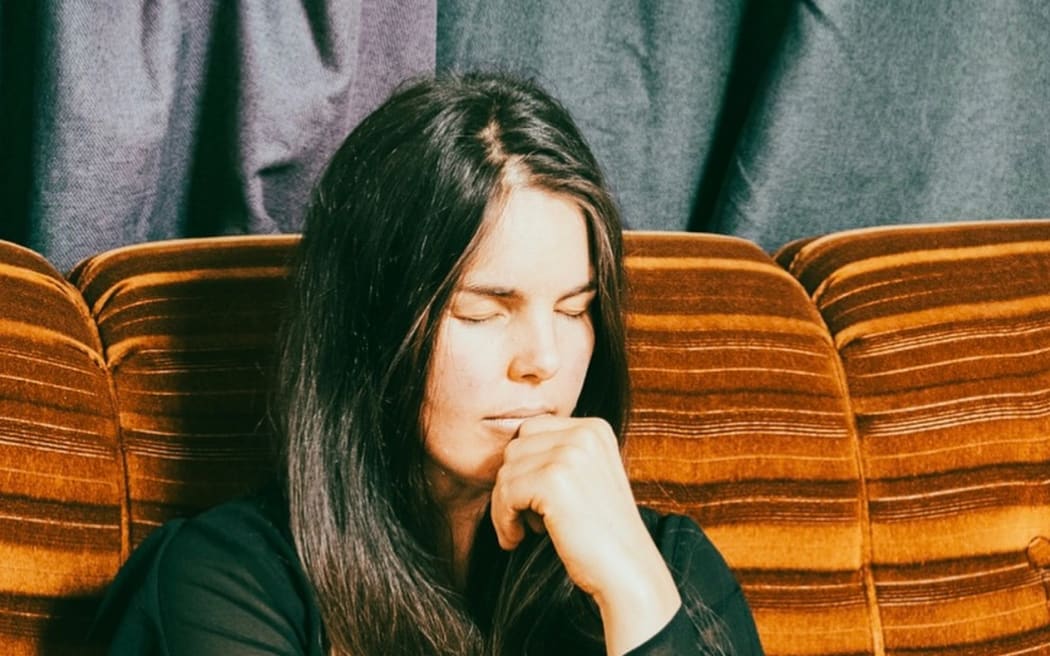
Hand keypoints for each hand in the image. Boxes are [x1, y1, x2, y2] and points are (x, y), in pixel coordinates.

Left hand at [489, 415, 681, 654]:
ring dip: (504, 505)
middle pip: (515, 448)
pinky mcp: (553, 479)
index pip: (531, 430)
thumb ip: (556, 457)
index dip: (523, 467)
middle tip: (524, 519)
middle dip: (511, 485)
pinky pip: (505, 492)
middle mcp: (584, 434)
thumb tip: (507, 455)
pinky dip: (503, 519)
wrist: (628, 570)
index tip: (530, 501)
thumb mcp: (587, 478)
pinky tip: (518, 538)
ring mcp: (570, 454)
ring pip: (506, 471)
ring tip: (523, 530)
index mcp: (594, 429)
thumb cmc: (603, 533)